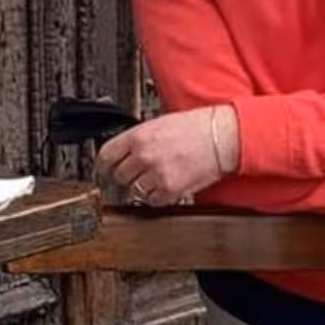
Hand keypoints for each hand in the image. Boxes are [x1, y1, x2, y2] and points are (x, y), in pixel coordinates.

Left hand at [96, 105, 236, 204]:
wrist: (222, 137)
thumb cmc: (197, 127)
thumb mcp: (160, 123)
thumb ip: (138, 139)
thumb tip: (125, 152)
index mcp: (139, 136)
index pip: (106, 156)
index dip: (102, 166)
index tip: (103, 171)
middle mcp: (144, 156)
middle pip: (119, 175)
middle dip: (127, 175)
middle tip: (138, 172)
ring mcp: (156, 175)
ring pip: (134, 190)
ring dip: (142, 186)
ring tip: (158, 176)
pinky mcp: (170, 191)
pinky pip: (152, 200)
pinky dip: (156, 196)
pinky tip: (166, 184)